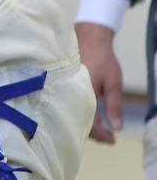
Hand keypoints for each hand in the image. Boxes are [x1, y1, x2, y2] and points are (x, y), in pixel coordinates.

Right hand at [76, 22, 123, 142]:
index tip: (112, 140)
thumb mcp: (113, 84)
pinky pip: (70, 105)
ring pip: (74, 115)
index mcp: (83, 97)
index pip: (90, 125)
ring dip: (86, 124)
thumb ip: (114, 107)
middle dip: (94, 133)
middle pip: (79, 123)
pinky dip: (80, 113)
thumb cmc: (103, 60)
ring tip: (101, 129)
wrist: (89, 38)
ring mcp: (65, 91)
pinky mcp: (64, 87)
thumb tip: (117, 128)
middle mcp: (70, 96)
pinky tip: (89, 115)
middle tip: (108, 138)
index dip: (102, 135)